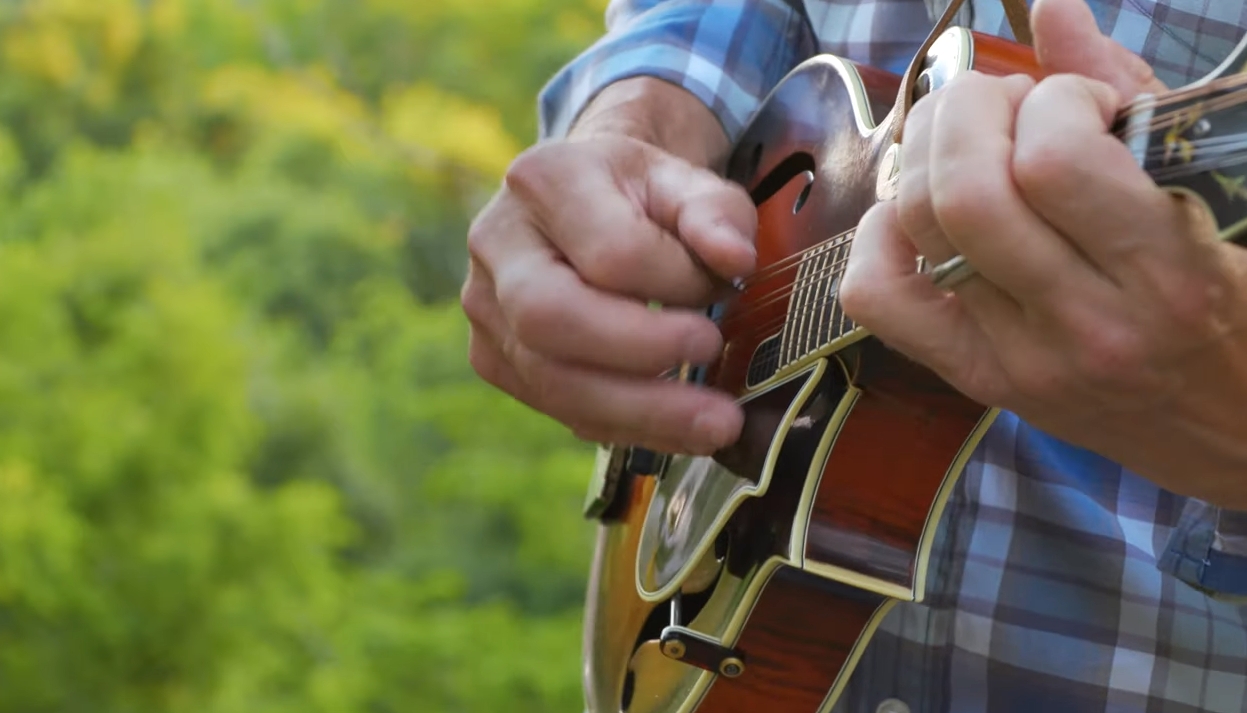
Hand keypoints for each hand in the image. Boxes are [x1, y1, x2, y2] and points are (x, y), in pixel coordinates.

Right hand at [461, 80, 756, 454]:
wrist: (589, 202)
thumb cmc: (641, 196)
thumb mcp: (689, 183)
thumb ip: (717, 213)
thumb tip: (737, 260)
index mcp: (545, 179)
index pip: (613, 253)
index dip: (679, 283)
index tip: (728, 288)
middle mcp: (497, 242)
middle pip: (550, 317)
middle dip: (641, 356)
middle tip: (714, 366)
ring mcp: (485, 306)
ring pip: (549, 378)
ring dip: (639, 412)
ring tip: (714, 426)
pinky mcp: (493, 357)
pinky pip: (554, 406)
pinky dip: (622, 425)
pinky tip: (677, 429)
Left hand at [840, 0, 1246, 505]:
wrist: (1237, 432)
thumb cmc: (1234, 299)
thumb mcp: (1208, 193)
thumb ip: (1130, 93)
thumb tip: (1050, 7)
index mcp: (1165, 269)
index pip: (1056, 159)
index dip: (1052, 100)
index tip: (1078, 104)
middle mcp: (1085, 322)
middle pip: (965, 191)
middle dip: (967, 112)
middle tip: (1001, 106)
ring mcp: (1020, 358)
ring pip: (917, 229)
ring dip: (924, 155)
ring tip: (966, 146)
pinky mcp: (976, 380)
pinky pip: (879, 299)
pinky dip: (877, 238)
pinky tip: (916, 217)